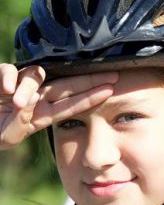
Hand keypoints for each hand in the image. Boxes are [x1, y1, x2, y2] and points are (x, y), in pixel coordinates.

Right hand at [0, 64, 117, 150]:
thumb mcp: (11, 133)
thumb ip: (22, 122)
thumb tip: (30, 100)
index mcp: (42, 112)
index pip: (71, 104)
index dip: (90, 97)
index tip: (111, 90)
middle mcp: (35, 96)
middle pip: (65, 85)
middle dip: (89, 80)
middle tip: (111, 75)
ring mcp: (19, 86)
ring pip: (36, 76)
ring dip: (29, 86)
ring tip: (17, 102)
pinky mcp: (0, 79)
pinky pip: (8, 71)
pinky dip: (8, 77)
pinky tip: (5, 88)